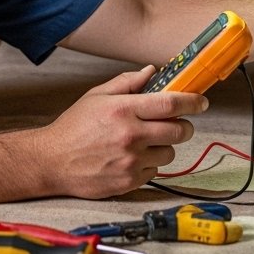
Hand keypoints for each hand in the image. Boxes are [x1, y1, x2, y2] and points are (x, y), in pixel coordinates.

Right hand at [36, 66, 204, 198]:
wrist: (51, 161)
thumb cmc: (73, 127)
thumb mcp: (96, 96)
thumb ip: (127, 82)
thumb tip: (152, 71)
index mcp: (123, 109)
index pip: (171, 103)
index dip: (193, 101)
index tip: (202, 102)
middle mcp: (130, 135)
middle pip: (180, 130)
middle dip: (183, 126)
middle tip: (175, 124)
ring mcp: (131, 161)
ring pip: (170, 153)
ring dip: (164, 146)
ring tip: (144, 143)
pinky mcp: (129, 181)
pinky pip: (155, 171)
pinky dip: (149, 164)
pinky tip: (131, 158)